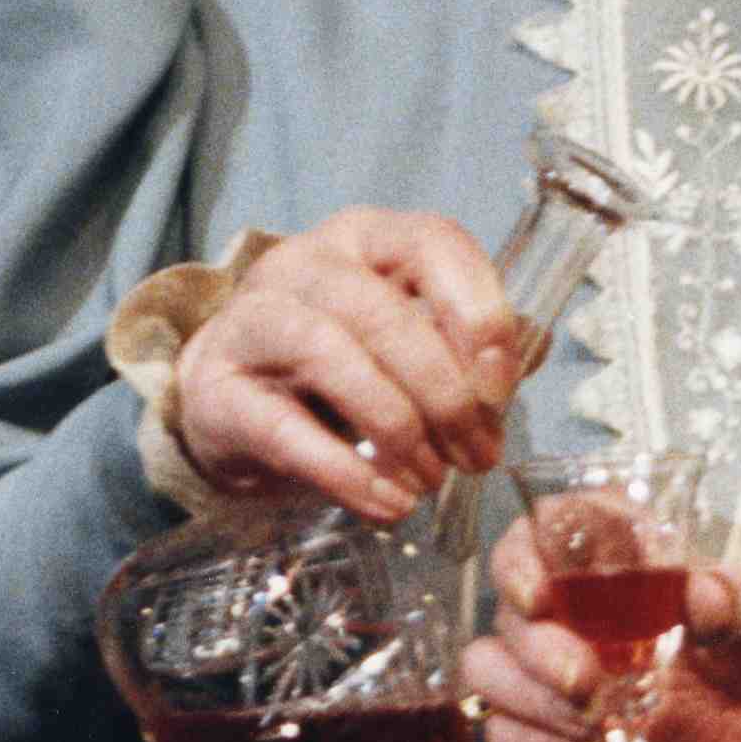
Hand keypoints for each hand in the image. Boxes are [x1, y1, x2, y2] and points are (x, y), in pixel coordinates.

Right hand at [172, 208, 517, 519]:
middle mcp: (304, 262)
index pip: (432, 243)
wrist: (230, 405)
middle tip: (477, 457)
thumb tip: (525, 366)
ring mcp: (250, 318)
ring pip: (332, 356)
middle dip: (445, 394)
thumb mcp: (406, 342)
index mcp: (366, 237)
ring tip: (431, 483)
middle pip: (385, 314)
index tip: (500, 388)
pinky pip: (284, 428)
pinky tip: (387, 504)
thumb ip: (465, 350)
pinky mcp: (215, 387)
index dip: (477, 313)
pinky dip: (346, 473)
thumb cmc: (336, 368)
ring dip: (398, 430)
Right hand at [465, 527, 740, 741]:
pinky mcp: (568, 733)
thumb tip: (698, 596)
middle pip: (509, 607)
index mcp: (627, 559)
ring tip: (595, 717)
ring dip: (528, 695)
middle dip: (536, 647)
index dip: (525, 553)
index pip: (546, 529)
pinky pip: (507, 733)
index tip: (541, 593)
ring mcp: (569, 672)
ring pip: (491, 668)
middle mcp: (583, 609)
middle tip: (586, 681)